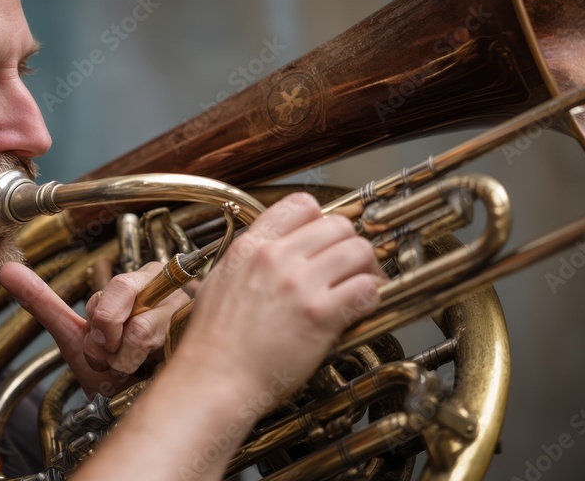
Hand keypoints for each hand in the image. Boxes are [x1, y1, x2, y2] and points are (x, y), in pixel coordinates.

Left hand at [0, 261, 189, 396]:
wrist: (137, 407)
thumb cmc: (114, 369)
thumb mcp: (76, 335)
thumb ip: (43, 301)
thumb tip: (6, 271)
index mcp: (138, 280)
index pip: (112, 287)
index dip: (100, 322)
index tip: (101, 342)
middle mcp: (165, 288)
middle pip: (126, 292)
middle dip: (109, 337)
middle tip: (113, 354)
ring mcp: (186, 310)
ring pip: (143, 328)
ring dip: (129, 358)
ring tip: (136, 364)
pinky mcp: (199, 333)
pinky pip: (165, 347)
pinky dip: (153, 366)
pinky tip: (157, 368)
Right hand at [175, 192, 384, 402]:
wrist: (213, 379)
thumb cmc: (213, 342)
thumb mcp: (220, 281)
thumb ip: (249, 260)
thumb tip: (271, 252)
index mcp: (251, 246)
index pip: (302, 205)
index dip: (322, 220)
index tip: (326, 240)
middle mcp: (276, 258)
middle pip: (338, 225)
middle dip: (350, 244)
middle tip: (353, 266)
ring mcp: (299, 284)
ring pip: (359, 250)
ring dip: (368, 269)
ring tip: (363, 285)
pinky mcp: (319, 314)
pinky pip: (366, 289)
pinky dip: (371, 296)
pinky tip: (361, 308)